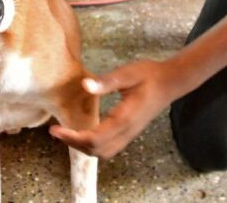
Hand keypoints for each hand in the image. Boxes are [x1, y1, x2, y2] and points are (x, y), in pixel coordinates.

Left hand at [50, 59, 181, 158]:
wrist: (171, 82)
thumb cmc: (150, 75)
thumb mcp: (128, 73)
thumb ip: (107, 81)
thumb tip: (85, 85)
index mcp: (124, 118)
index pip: (94, 138)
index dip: (73, 137)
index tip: (55, 129)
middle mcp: (127, 131)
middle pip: (96, 150)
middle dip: (73, 143)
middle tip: (55, 131)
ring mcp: (130, 134)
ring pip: (103, 153)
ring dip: (83, 147)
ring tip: (67, 134)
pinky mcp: (130, 133)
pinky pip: (109, 148)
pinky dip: (93, 146)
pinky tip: (84, 134)